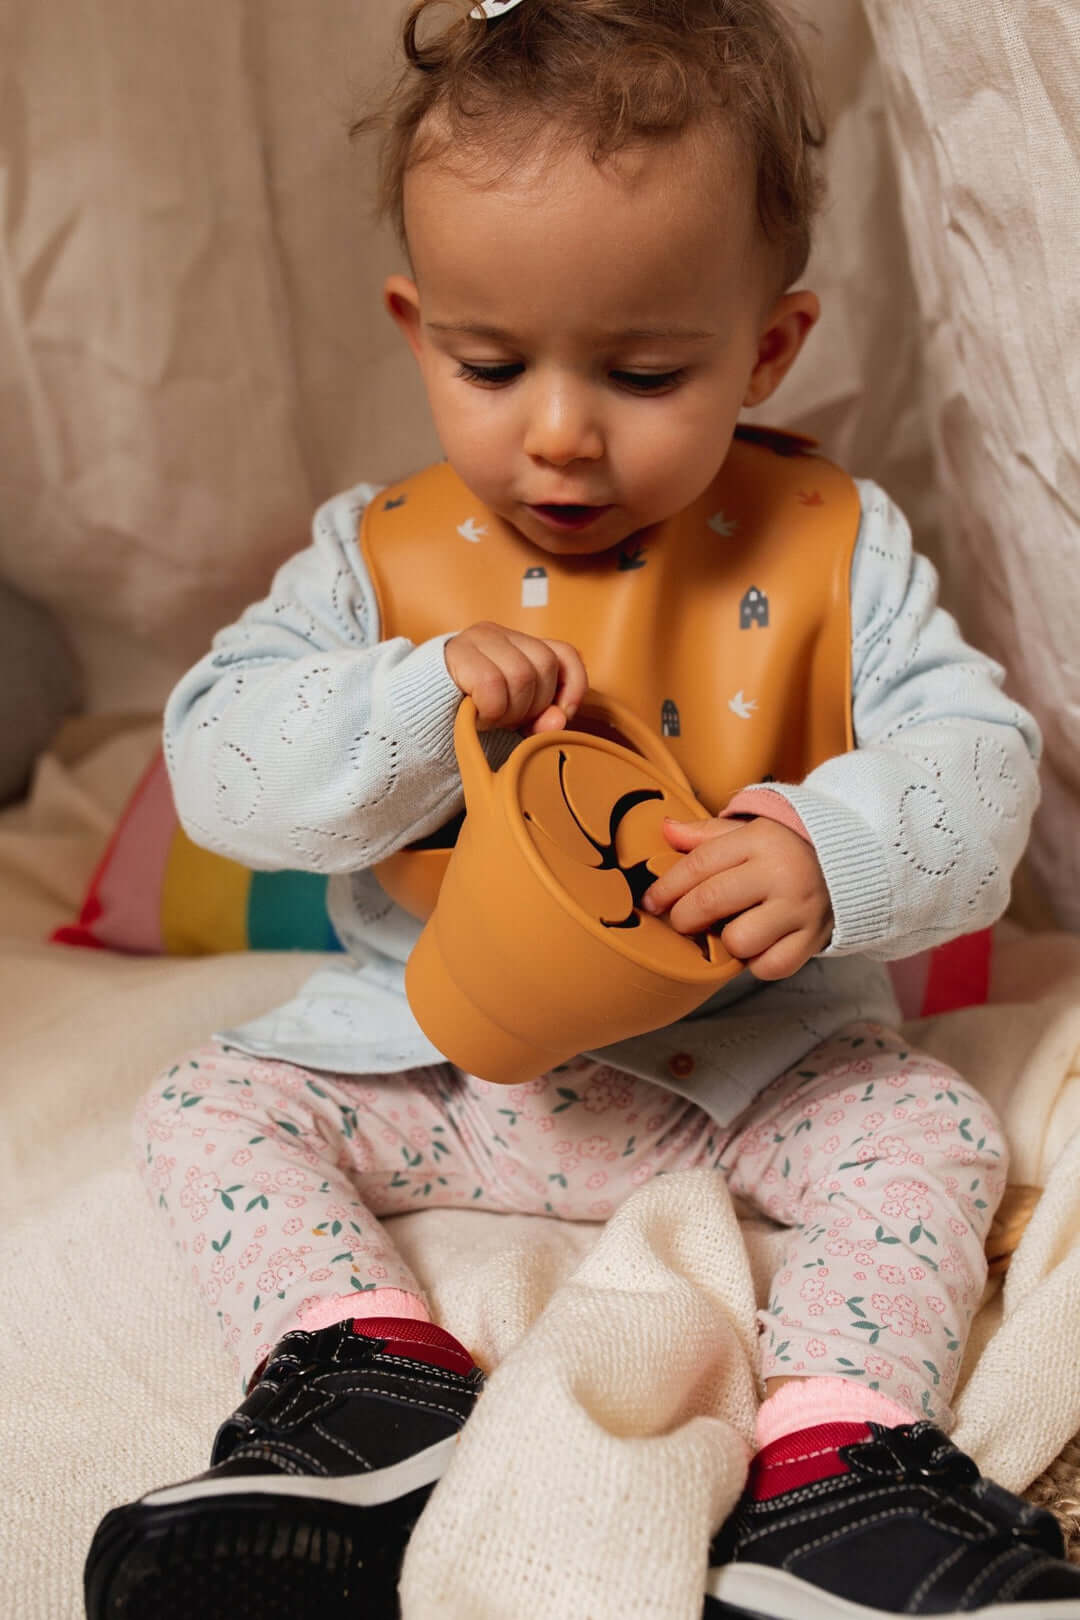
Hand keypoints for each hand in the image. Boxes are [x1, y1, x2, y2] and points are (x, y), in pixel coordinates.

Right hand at [445, 621, 588, 735]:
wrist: (411, 711)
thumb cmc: (466, 715)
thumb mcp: (511, 718)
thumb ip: (539, 720)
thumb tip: (559, 719)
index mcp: (519, 645)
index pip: (565, 655)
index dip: (573, 687)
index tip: (562, 714)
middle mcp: (501, 634)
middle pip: (544, 666)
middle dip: (533, 705)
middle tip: (507, 721)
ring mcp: (478, 639)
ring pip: (521, 674)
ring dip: (510, 710)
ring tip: (490, 720)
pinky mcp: (457, 653)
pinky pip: (492, 684)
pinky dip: (491, 710)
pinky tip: (478, 718)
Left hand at [640, 815, 832, 980]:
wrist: (851, 863)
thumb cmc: (785, 850)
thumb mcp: (748, 832)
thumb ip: (704, 834)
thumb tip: (665, 829)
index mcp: (760, 840)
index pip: (698, 865)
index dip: (666, 888)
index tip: (651, 902)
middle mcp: (782, 873)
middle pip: (709, 902)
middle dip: (683, 917)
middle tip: (682, 920)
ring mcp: (800, 909)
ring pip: (738, 941)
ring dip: (726, 940)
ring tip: (731, 927)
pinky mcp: (813, 940)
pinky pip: (768, 967)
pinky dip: (757, 961)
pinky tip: (758, 943)